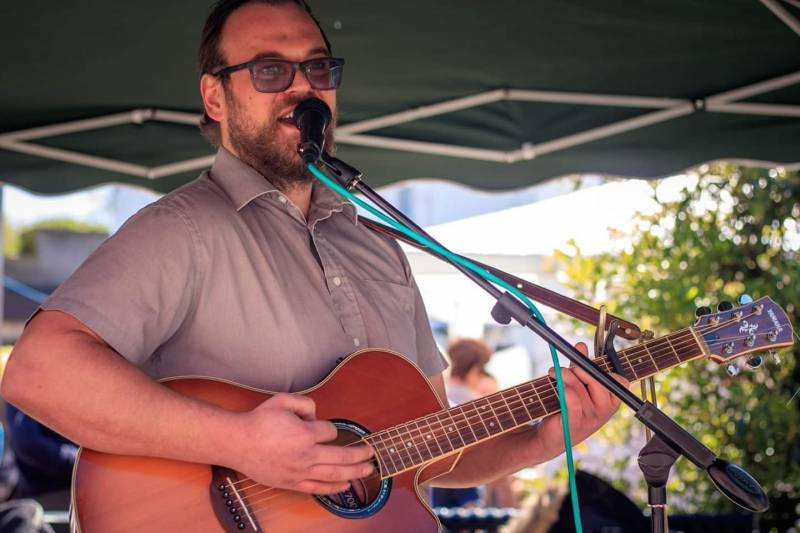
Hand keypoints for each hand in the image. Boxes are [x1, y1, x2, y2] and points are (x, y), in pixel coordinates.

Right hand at [231, 393, 373, 494]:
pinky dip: (334, 488)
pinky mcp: (293, 483)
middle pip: (342, 456)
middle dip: (360, 454)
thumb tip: (316, 415)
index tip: (317, 425)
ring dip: (354, 472)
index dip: (327, 427)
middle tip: (372, 453)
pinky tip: (346, 485)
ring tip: (368, 470)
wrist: (238, 443)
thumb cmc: (259, 421)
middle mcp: (306, 455)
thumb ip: (305, 403)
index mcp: (305, 434)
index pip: (330, 431)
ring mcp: (300, 471)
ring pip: (334, 474)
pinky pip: (319, 487)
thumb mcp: (283, 400)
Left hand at [533, 342, 628, 455]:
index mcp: (610, 400)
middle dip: (579, 369)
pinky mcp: (575, 422)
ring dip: (564, 376)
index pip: (620, 381)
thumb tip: (581, 345)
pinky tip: (556, 384)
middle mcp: (604, 410)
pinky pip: (572, 399)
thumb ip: (581, 365)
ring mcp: (591, 418)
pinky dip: (563, 388)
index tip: (587, 364)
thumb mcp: (577, 384)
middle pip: (598, 379)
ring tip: (554, 374)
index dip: (603, 369)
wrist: (551, 435)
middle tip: (566, 369)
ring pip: (579, 386)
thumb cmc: (567, 408)